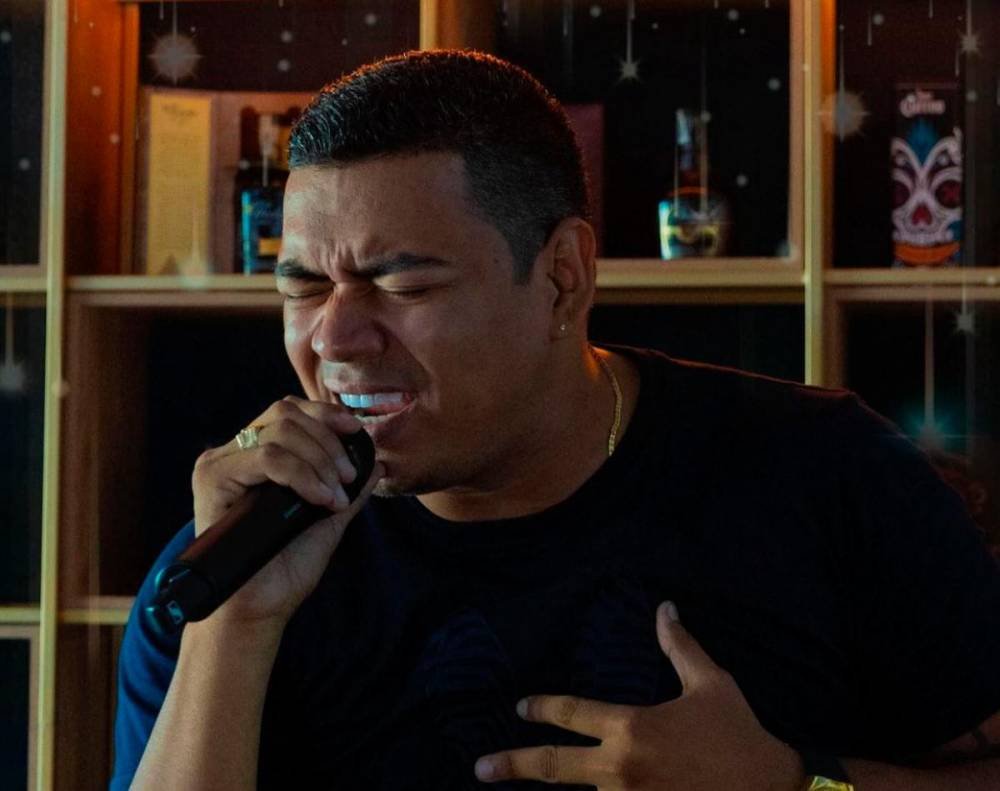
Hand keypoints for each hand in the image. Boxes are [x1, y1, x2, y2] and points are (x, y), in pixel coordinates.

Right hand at [190, 395, 382, 628]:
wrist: (259, 608)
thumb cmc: (285, 568)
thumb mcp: (327, 520)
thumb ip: (348, 490)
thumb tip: (377, 463)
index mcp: (257, 457)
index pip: (289, 412)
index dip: (325, 414)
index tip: (356, 431)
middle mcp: (236, 454)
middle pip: (285, 413)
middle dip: (327, 440)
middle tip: (346, 477)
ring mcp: (221, 464)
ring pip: (278, 431)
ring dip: (319, 460)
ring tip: (334, 496)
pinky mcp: (213, 479)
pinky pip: (266, 457)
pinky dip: (302, 474)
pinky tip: (320, 499)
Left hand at [474, 602, 803, 789]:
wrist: (771, 789)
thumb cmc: (738, 733)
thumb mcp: (711, 683)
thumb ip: (680, 646)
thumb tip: (665, 608)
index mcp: (632, 727)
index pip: (573, 713)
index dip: (542, 708)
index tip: (521, 707)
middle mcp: (621, 768)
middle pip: (555, 767)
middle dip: (514, 765)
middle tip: (480, 767)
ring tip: (514, 789)